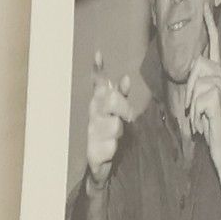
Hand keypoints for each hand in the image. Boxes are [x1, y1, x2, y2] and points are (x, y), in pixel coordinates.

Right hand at [85, 46, 139, 187]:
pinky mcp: (93, 151)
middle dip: (124, 107)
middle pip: (111, 100)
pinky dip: (113, 147)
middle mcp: (93, 115)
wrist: (99, 164)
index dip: (98, 69)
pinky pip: (110, 145)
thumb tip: (125, 77)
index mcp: (98, 103)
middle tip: (128, 117)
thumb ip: (121, 95)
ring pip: (114, 124)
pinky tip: (111, 149)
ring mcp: (92, 132)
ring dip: (120, 130)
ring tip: (117, 137)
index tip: (99, 54)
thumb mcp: (117, 114)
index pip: (98, 83)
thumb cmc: (109, 133)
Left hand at [185, 0, 220, 173]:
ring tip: (200, 116)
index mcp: (214, 73)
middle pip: (195, 67)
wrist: (217, 140)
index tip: (206, 6)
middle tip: (195, 108)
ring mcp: (219, 87)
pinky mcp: (216, 99)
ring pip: (193, 85)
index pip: (212, 44)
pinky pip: (195, 100)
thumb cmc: (205, 119)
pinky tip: (204, 120)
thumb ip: (194, 80)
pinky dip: (195, 114)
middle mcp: (219, 76)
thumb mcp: (196, 96)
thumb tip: (193, 64)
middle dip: (189, 90)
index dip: (209, 25)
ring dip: (191, 105)